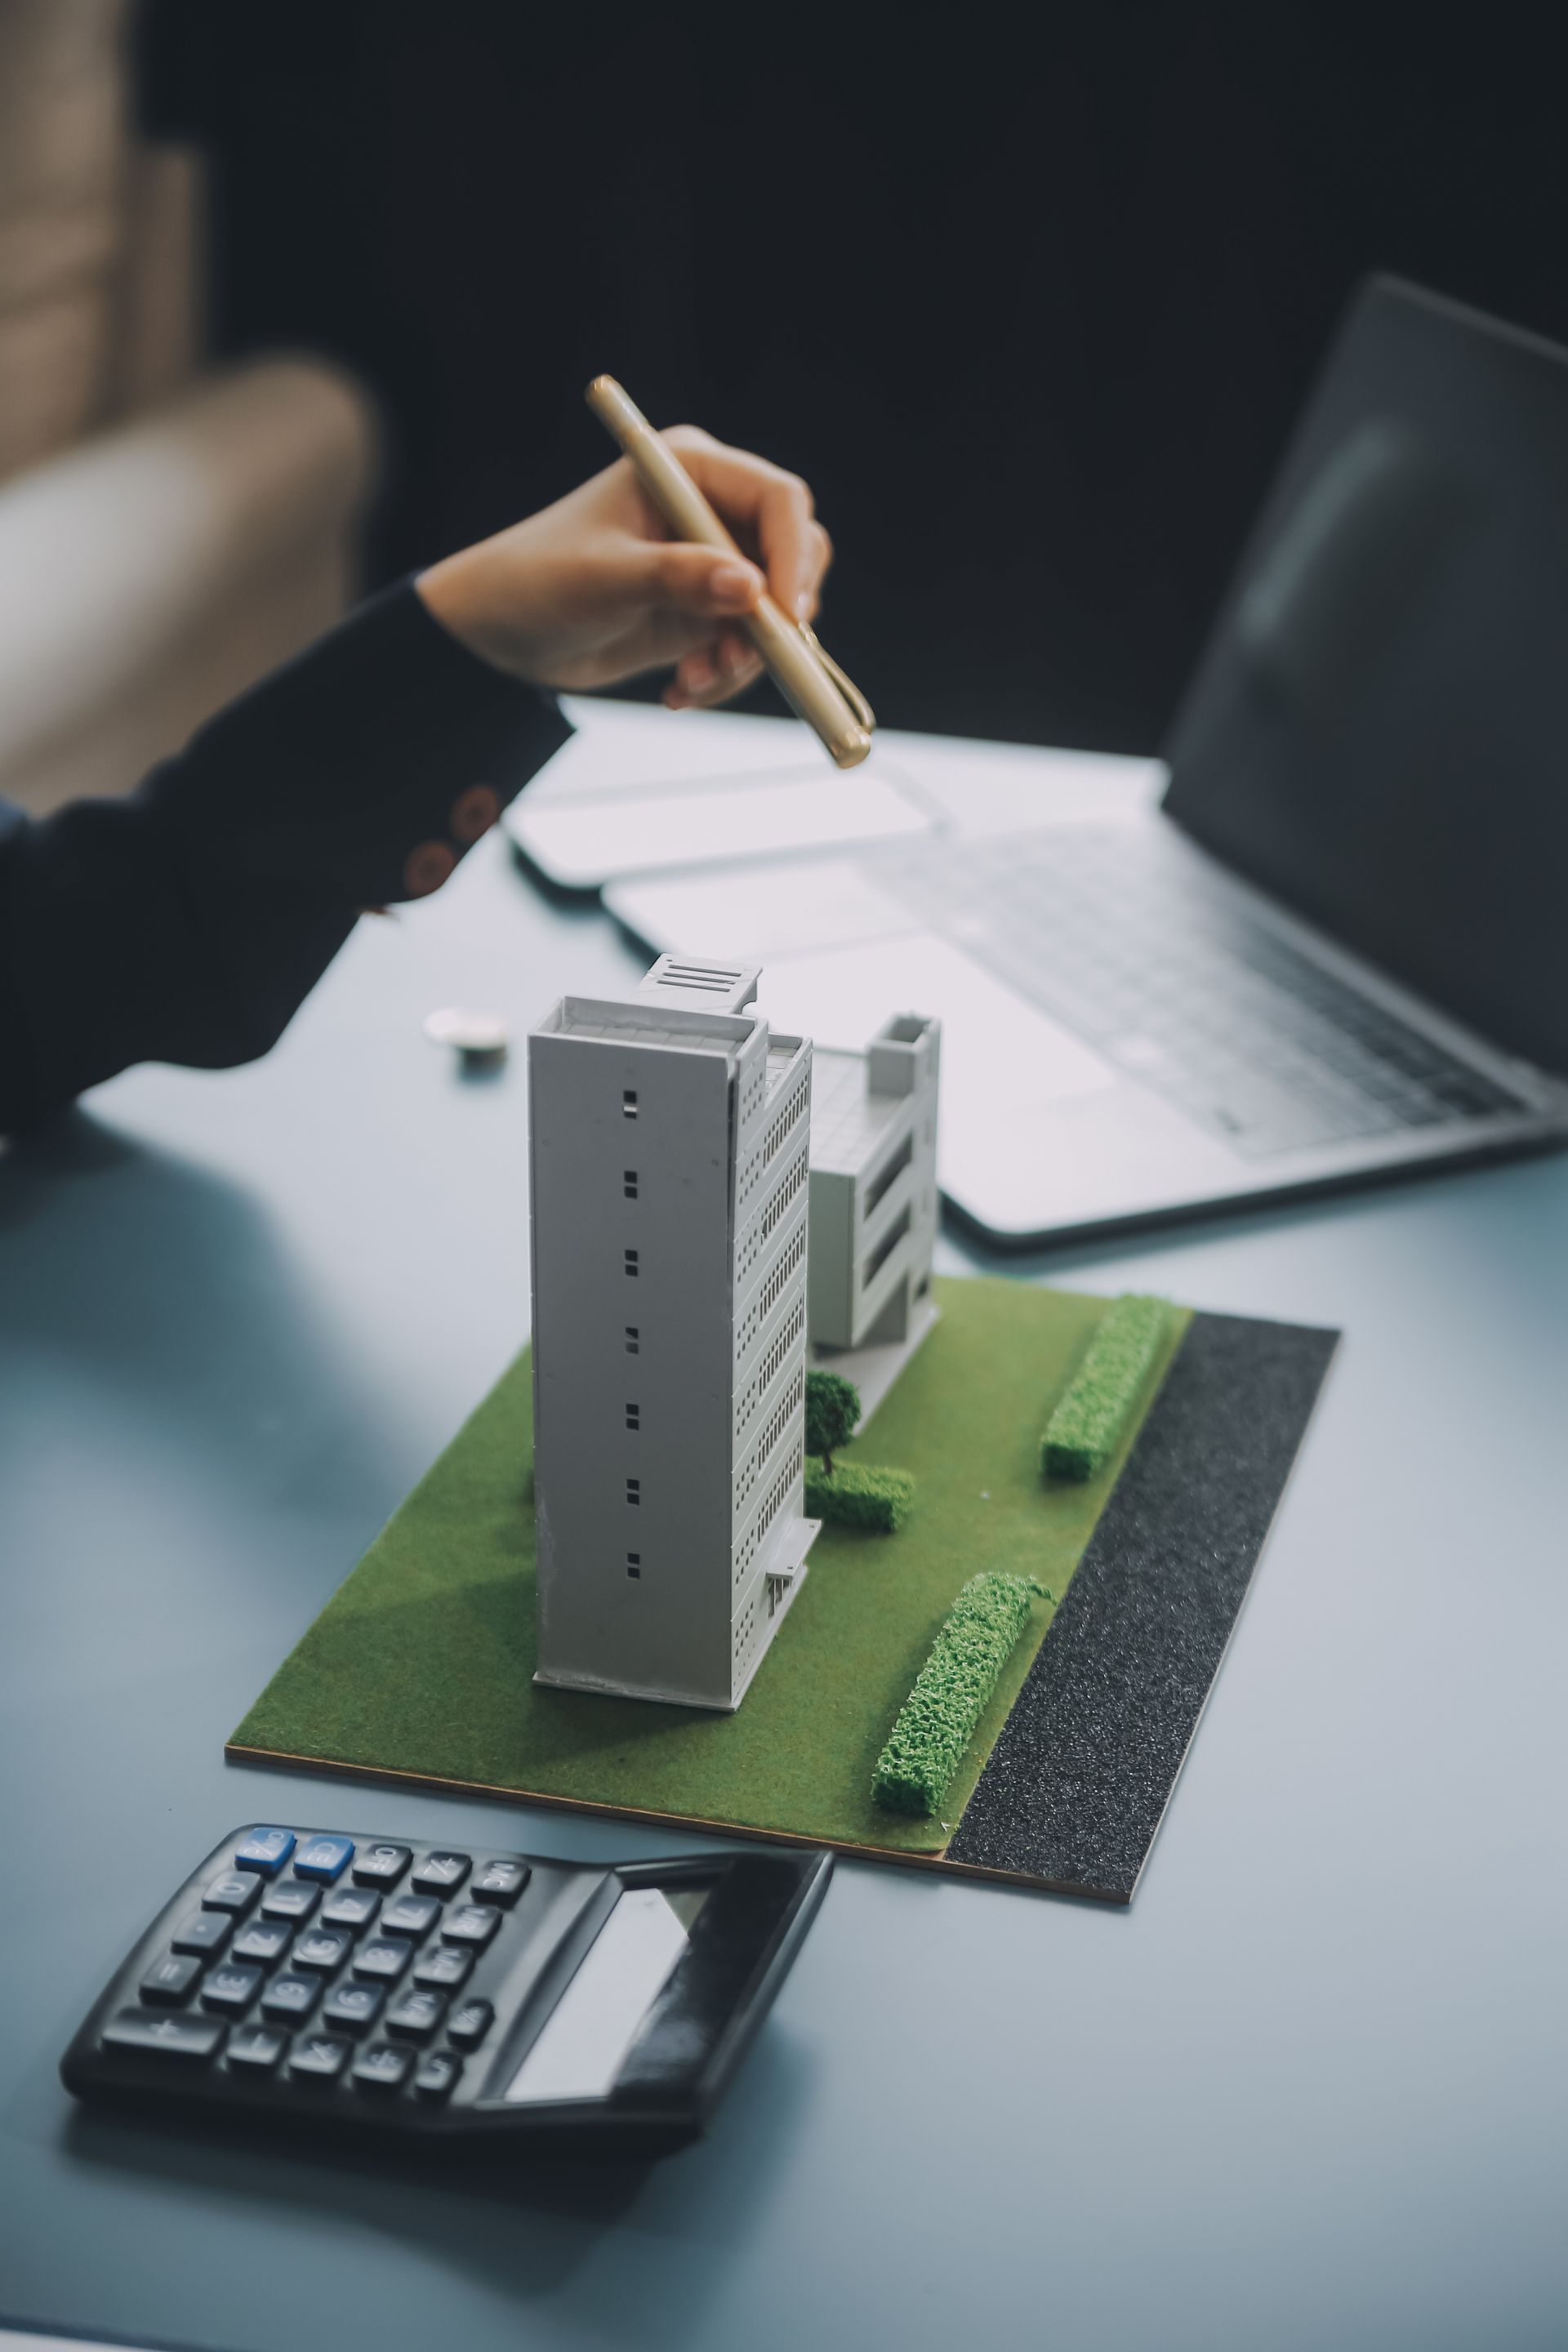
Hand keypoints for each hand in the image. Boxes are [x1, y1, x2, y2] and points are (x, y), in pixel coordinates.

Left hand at [415, 427, 833, 707]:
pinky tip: (678, 692)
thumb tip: (750, 589)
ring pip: (777, 610)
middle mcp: (710, 510)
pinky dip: (724, 675)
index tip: (786, 617)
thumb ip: (676, 578)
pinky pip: (749, 646)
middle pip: (795, 554)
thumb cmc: (538, 580)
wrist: (504, 631)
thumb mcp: (604, 579)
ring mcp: (713, 562)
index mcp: (688, 470)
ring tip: (692, 682)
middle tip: (740, 659)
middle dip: (778, 616)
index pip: (778, 500)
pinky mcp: (706, 609)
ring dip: (746, 657)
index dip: (793, 556)